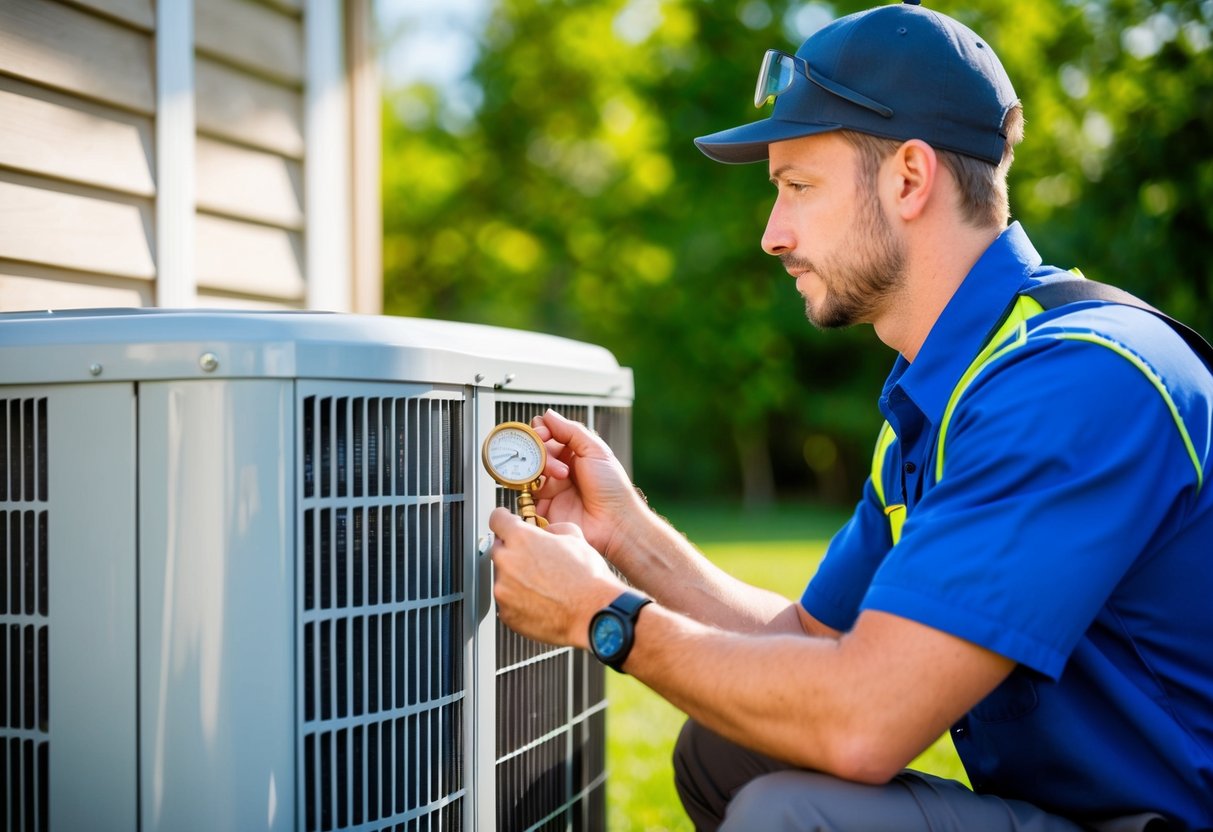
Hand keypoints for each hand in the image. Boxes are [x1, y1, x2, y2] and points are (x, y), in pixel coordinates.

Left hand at [488, 508, 626, 647]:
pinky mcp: (506, 613)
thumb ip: (552, 529)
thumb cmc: (587, 578)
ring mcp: (504, 590)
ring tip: (544, 584)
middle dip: (513, 551)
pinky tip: (541, 600)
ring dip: (516, 577)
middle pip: (499, 549)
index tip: (506, 524)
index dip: (504, 520)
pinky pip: (507, 601)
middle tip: (537, 561)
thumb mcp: (575, 537)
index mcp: (521, 538)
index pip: (497, 519)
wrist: (594, 613)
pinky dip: (519, 600)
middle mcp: (507, 562)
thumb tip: (547, 532)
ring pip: (503, 577)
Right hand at [529, 410, 648, 559]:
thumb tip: (548, 415)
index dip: (541, 431)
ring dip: (541, 467)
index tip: (544, 433)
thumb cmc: (612, 487)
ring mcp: (551, 486)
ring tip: (560, 476)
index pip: (547, 433)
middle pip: (535, 449)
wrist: (614, 521)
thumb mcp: (596, 450)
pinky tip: (545, 487)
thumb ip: (571, 430)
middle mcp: (560, 467)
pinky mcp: (544, 505)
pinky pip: (527, 492)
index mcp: (573, 452)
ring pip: (530, 468)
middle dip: (541, 450)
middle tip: (554, 456)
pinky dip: (532, 485)